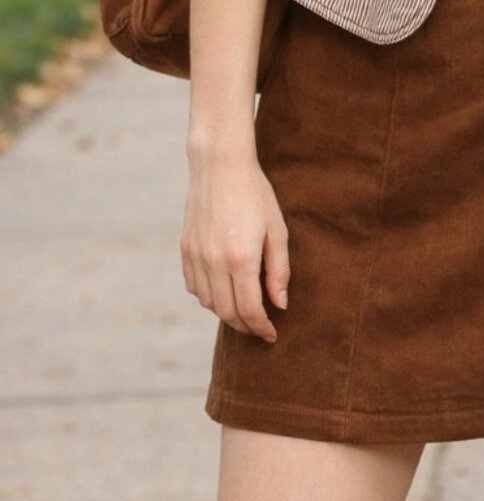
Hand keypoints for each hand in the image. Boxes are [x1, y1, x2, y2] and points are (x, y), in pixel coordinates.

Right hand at [180, 152, 289, 342]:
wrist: (219, 166)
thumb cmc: (255, 194)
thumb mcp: (277, 229)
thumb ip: (279, 269)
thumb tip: (280, 304)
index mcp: (241, 257)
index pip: (249, 309)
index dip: (261, 327)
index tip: (272, 334)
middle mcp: (214, 261)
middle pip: (227, 313)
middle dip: (245, 326)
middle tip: (260, 327)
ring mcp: (196, 256)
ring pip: (208, 303)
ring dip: (227, 312)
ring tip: (245, 308)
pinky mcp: (185, 249)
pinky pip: (194, 286)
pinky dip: (209, 296)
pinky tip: (224, 289)